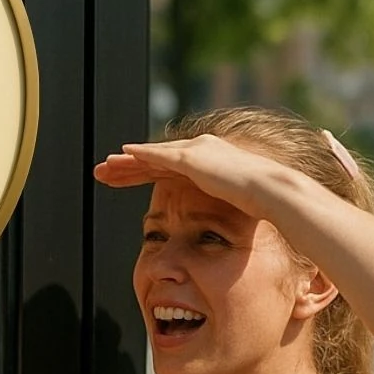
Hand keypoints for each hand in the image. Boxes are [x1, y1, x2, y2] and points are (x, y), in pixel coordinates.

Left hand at [93, 135, 274, 216]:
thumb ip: (219, 205)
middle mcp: (199, 150)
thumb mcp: (233, 202)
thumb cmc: (259, 203)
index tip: (123, 178)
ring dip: (125, 163)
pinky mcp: (192, 159)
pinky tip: (124, 155)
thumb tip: (218, 223)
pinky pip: (158, 157)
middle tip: (103, 170)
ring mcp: (195, 152)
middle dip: (126, 166)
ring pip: (150, 157)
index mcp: (206, 162)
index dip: (142, 172)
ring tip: (103, 167)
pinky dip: (140, 155)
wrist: (270, 192)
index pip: (166, 167)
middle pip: (153, 160)